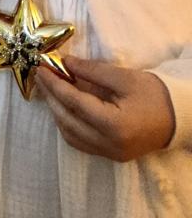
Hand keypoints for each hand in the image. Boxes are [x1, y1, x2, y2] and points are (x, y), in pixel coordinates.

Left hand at [36, 56, 175, 160]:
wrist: (180, 117)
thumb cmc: (155, 94)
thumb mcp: (124, 77)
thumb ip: (91, 71)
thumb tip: (65, 63)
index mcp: (113, 125)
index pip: (73, 103)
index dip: (54, 85)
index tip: (40, 68)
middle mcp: (108, 144)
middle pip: (68, 120)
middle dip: (51, 97)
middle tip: (40, 76)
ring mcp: (109, 153)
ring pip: (70, 135)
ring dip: (57, 112)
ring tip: (50, 90)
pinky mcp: (111, 155)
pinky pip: (80, 142)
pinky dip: (68, 124)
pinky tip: (64, 108)